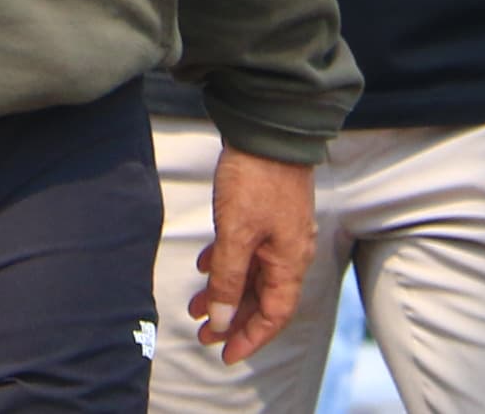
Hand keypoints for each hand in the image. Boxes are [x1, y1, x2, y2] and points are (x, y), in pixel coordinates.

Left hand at [190, 147, 316, 364]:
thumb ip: (228, 279)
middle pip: (262, 298)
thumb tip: (223, 321)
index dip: (250, 338)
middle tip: (203, 335)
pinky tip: (203, 265)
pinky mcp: (265, 213)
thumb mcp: (235, 234)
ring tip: (195, 306)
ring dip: (224, 292)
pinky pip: (246, 250)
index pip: (274, 315)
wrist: (267, 130)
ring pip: (251, 274)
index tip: (224, 354)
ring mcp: (278, 232)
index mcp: (289, 262)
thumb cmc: (255, 181)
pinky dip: (225, 263)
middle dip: (232, 319)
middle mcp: (289, 251)